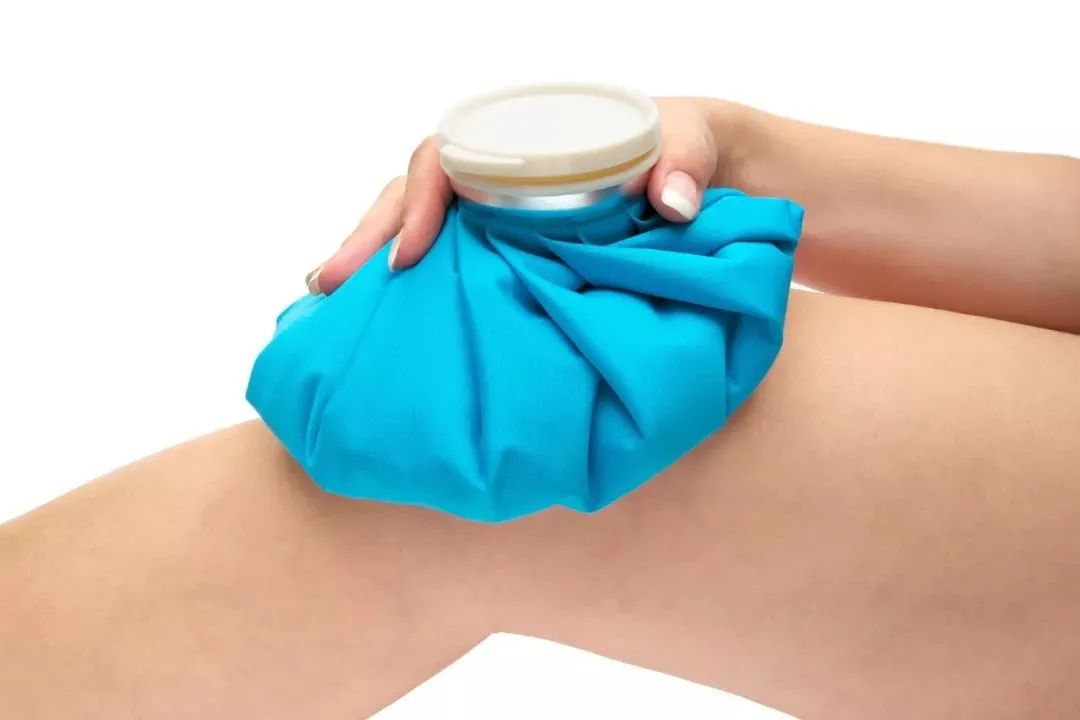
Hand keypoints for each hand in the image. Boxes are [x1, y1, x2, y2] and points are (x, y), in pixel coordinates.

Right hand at [306, 98, 746, 294]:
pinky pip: (450, 257)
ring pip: (421, 226)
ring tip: (333, 305)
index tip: (408, 256)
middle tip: (330, 284)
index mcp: (527, 138)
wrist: (699, 167)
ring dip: (377, 260)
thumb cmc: (682, 144)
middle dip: (371, 236)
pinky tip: (384, 316)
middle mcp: (500, 170)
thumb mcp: (690, 141)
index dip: (421, 203)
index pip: (450, 158)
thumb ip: (683, 164)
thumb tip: (671, 204)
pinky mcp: (507, 244)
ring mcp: (498, 210)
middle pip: (416, 195)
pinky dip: (414, 283)